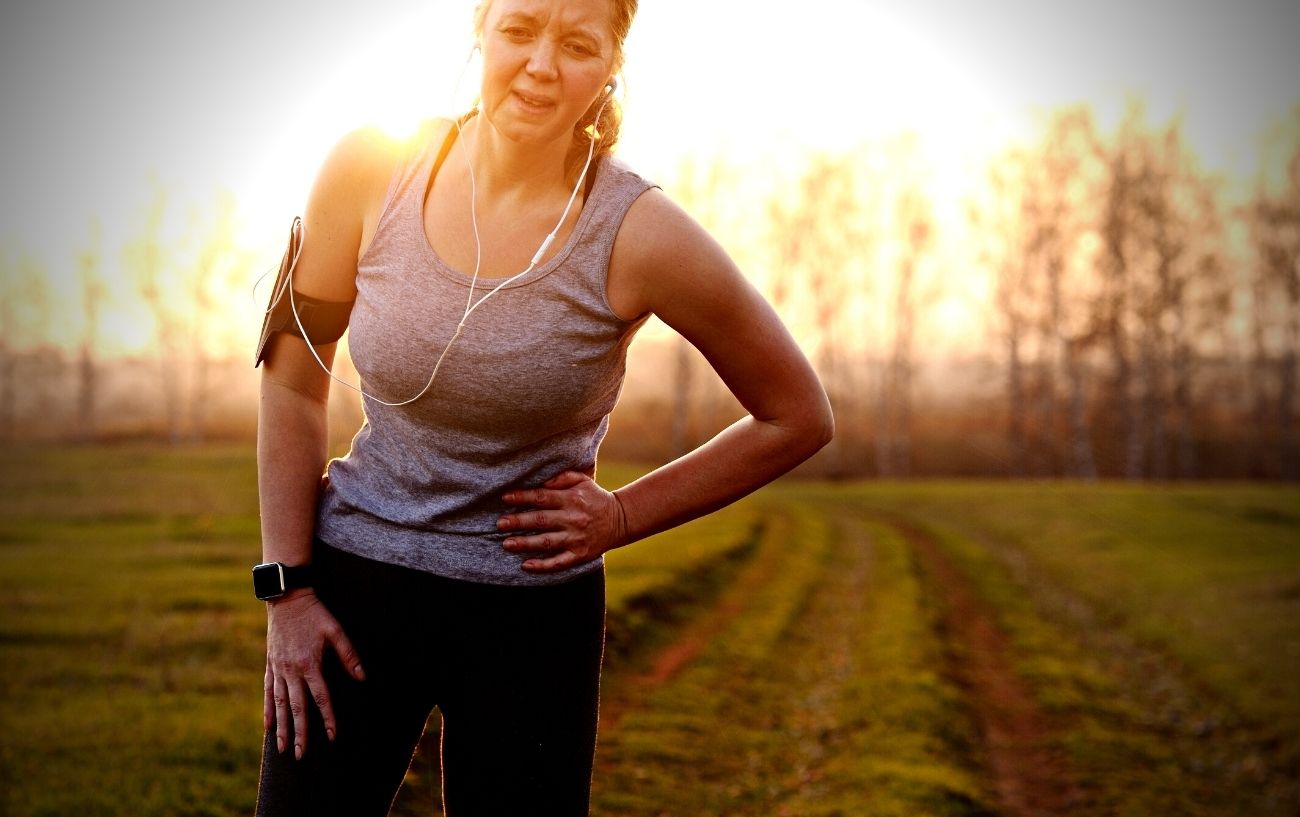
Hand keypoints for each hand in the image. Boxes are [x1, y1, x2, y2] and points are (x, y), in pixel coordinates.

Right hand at [263, 589, 365, 759]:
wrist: (287, 598)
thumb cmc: (315, 614)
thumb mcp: (335, 630)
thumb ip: (348, 654)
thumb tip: (362, 677)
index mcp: (310, 664)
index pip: (321, 698)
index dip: (327, 718)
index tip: (332, 736)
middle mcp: (291, 670)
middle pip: (296, 708)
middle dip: (300, 733)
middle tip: (301, 755)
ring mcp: (278, 669)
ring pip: (278, 704)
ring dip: (282, 728)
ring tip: (282, 749)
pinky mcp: (270, 665)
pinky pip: (267, 691)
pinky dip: (267, 710)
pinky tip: (268, 726)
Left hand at [498, 471, 628, 572]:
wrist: (620, 520)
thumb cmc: (594, 497)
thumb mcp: (582, 480)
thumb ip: (562, 477)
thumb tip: (542, 482)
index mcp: (572, 499)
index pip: (542, 497)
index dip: (522, 497)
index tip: (505, 498)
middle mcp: (573, 519)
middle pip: (540, 520)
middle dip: (518, 521)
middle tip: (499, 524)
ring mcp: (576, 538)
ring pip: (546, 542)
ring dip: (525, 543)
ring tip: (506, 543)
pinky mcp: (579, 555)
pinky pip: (558, 562)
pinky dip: (542, 565)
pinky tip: (526, 565)